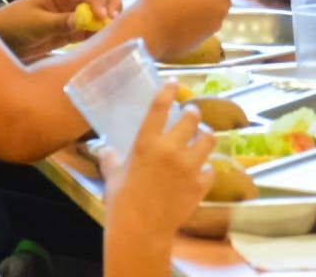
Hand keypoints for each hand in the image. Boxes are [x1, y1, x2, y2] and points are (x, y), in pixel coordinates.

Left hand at [0, 0, 120, 62]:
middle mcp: (72, 0)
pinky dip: (100, 33)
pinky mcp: (73, 31)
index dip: (99, 2)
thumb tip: (83, 20)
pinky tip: (104, 41)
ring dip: (109, 19)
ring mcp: (74, 15)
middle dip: (112, 4)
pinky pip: (93, 29)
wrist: (1, 40)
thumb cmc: (14, 25)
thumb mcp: (35, 23)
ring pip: (100, 12)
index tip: (105, 18)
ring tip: (113, 32)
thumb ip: (60, 22)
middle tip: (115, 20)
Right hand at [101, 86, 214, 272]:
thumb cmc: (121, 201)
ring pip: (208, 139)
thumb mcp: (112, 175)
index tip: (174, 83)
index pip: (160, 106)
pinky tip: (199, 172)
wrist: (140, 231)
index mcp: (146, 143)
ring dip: (204, 137)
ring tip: (200, 139)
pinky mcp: (200, 183)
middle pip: (193, 118)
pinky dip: (205, 169)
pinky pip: (210, 168)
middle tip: (191, 115)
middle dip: (193, 114)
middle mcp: (170, 149)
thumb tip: (105, 149)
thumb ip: (111, 158)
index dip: (169, 90)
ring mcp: (188, 166)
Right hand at [129, 0, 262, 58]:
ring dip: (199, 12)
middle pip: (223, 1)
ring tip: (175, 10)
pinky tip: (174, 24)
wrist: (147, 30)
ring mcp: (213, 27)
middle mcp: (221, 8)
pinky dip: (192, 27)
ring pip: (211, 15)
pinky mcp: (203, 42)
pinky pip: (201, 29)